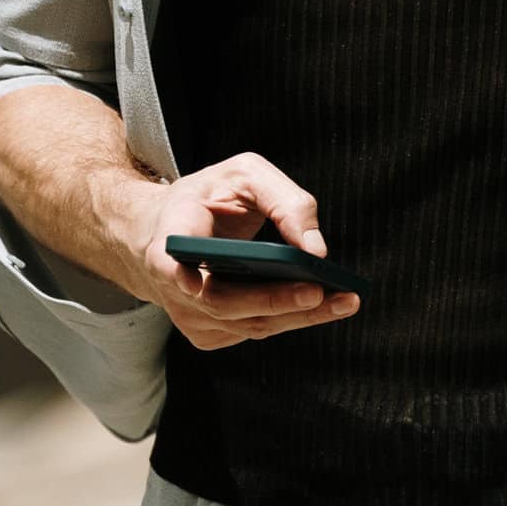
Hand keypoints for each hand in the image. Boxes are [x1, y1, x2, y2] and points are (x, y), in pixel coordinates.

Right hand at [129, 149, 360, 350]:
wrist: (173, 226)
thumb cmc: (212, 196)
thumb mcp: (246, 174)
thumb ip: (284, 201)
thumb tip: (315, 250)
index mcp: (171, 231)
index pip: (164, 259)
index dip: (176, 273)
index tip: (192, 282)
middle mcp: (172, 281)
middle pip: (221, 301)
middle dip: (273, 299)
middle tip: (318, 291)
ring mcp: (188, 312)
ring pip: (245, 323)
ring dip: (297, 316)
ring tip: (342, 301)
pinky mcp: (206, 331)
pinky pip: (253, 329)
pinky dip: (290, 318)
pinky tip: (323, 306)